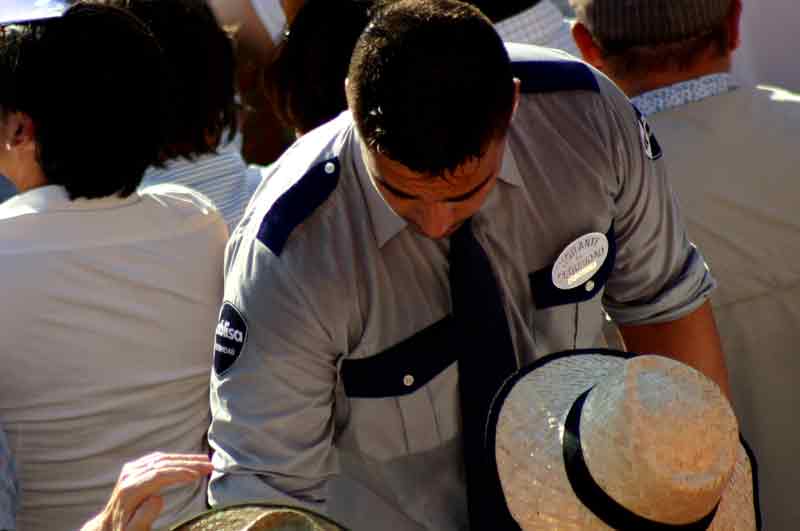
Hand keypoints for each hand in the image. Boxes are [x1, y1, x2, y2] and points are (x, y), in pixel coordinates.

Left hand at [81, 453, 212, 530]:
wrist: (108, 526)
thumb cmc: (124, 530)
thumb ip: (143, 518)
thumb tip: (158, 498)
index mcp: (129, 490)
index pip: (159, 475)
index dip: (180, 472)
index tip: (198, 474)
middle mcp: (129, 476)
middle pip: (163, 463)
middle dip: (188, 463)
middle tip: (209, 466)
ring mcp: (131, 470)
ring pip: (162, 458)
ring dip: (185, 459)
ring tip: (205, 462)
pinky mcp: (134, 468)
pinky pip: (158, 459)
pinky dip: (176, 459)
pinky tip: (188, 461)